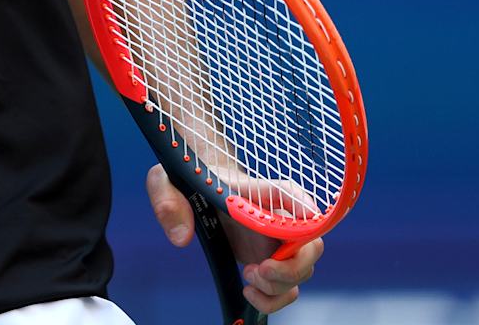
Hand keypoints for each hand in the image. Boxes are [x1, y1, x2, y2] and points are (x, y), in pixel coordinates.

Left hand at [146, 163, 324, 314]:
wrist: (200, 188)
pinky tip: (249, 291)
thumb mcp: (167, 181)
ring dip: (278, 286)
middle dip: (290, 268)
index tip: (288, 234)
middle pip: (311, 246)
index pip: (295, 197)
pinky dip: (274, 299)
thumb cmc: (190, 179)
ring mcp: (279, 242)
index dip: (303, 215)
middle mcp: (281, 216)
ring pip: (302, 272)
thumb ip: (168, 200)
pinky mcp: (271, 262)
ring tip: (248, 277)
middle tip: (259, 270)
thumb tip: (181, 238)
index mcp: (263, 191)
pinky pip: (288, 288)